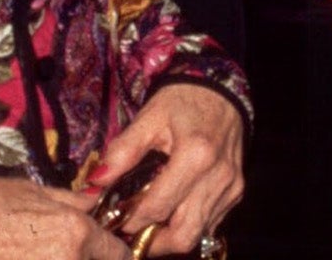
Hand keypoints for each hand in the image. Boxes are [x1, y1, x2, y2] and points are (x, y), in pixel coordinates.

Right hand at [0, 178, 127, 259]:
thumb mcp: (34, 191)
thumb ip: (72, 203)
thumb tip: (94, 204)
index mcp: (75, 234)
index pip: (118, 255)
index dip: (114, 250)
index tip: (106, 247)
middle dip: (90, 258)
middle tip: (63, 246)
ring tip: (43, 251)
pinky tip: (26, 256)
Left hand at [92, 84, 244, 254]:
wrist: (221, 88)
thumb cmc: (183, 100)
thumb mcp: (149, 118)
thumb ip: (122, 152)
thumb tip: (94, 184)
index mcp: (195, 155)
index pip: (157, 208)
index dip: (131, 220)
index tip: (115, 218)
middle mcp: (218, 177)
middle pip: (183, 235)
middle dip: (153, 243)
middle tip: (131, 232)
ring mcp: (231, 187)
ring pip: (198, 234)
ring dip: (170, 236)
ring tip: (149, 222)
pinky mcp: (236, 191)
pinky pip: (210, 223)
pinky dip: (189, 223)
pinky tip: (172, 209)